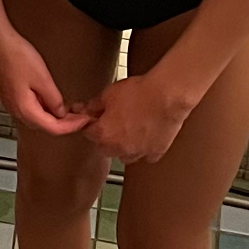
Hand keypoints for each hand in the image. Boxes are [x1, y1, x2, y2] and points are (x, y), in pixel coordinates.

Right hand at [0, 26, 88, 137]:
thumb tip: (60, 113)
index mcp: (24, 109)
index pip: (53, 128)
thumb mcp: (43, 78)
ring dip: (50, 116)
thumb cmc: (15, 56)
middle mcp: (14, 109)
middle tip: (78, 115)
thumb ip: (54, 99)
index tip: (85, 120)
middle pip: (42, 125)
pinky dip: (40, 107)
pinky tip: (46, 97)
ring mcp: (8, 101)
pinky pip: (26, 106)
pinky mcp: (5, 92)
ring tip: (66, 108)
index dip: (72, 126)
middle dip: (62, 124)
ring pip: (33, 116)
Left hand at [75, 71, 189, 165]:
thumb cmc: (139, 93)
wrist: (167, 95)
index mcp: (103, 135)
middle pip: (104, 147)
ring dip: (122, 146)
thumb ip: (92, 105)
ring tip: (129, 129)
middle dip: (105, 136)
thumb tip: (82, 109)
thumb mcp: (108, 95)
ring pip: (124, 155)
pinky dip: (143, 149)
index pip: (88, 134)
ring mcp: (138, 153)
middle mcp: (119, 148)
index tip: (94, 118)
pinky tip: (145, 135)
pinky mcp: (155, 152)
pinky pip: (144, 155)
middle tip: (111, 122)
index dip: (90, 123)